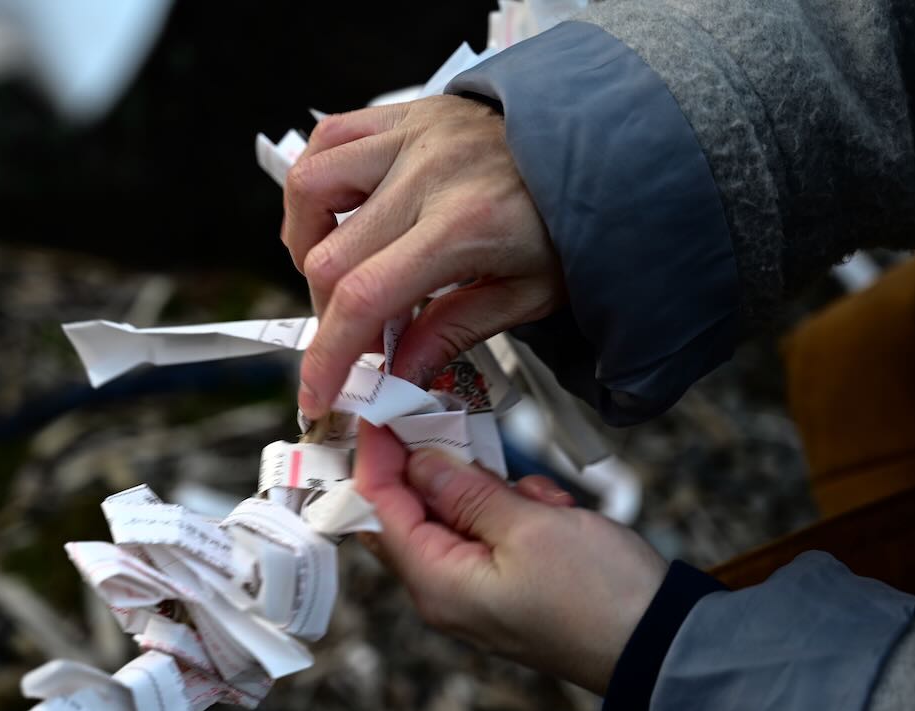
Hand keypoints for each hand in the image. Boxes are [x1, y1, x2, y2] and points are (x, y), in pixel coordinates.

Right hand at [282, 95, 566, 419]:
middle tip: (356, 337)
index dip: (329, 354)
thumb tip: (396, 373)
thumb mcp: (529, 294)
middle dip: (328, 316)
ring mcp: (412, 136)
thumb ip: (455, 332)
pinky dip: (314, 183)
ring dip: (307, 244)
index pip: (365, 296)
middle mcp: (428, 172)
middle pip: (328, 257)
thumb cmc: (573, 221)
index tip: (317, 391)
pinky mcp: (407, 114)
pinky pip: (329, 136)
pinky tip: (334, 216)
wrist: (607, 146)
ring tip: (335, 274)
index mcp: (465, 224)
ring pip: (309, 187)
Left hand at [354, 422, 667, 694]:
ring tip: (542, 501)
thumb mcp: (530, 528)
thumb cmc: (600, 595)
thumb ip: (466, 492)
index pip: (379, 511)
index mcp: (438, 583)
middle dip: (439, 469)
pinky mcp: (505, 583)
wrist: (663, 646)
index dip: (376, 457)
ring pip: (457, 515)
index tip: (382, 409)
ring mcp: (475, 590)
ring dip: (491, 491)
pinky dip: (517, 510)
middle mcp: (445, 592)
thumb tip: (417, 462)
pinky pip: (492, 530)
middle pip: (411, 512)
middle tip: (464, 428)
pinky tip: (556, 514)